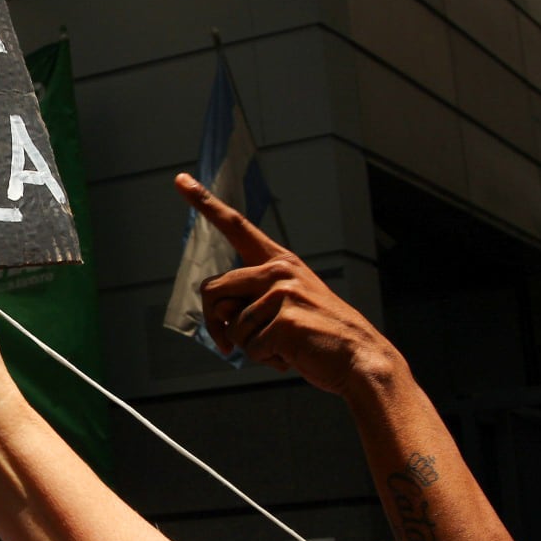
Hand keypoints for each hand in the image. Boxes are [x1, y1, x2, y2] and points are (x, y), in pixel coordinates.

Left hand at [179, 173, 405, 394]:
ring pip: (232, 326)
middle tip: (226, 345)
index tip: (180, 179)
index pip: (236, 226)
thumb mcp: (283, 309)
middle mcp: (279, 271)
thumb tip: (219, 314)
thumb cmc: (318, 336)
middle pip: (213, 290)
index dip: (205, 203)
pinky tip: (292, 356)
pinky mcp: (286, 320)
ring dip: (250, 347)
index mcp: (279, 262)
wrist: (360, 358)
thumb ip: (248, 303)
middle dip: (214, 324)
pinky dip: (266, 360)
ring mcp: (283, 293)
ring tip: (283, 347)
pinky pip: (250, 348)